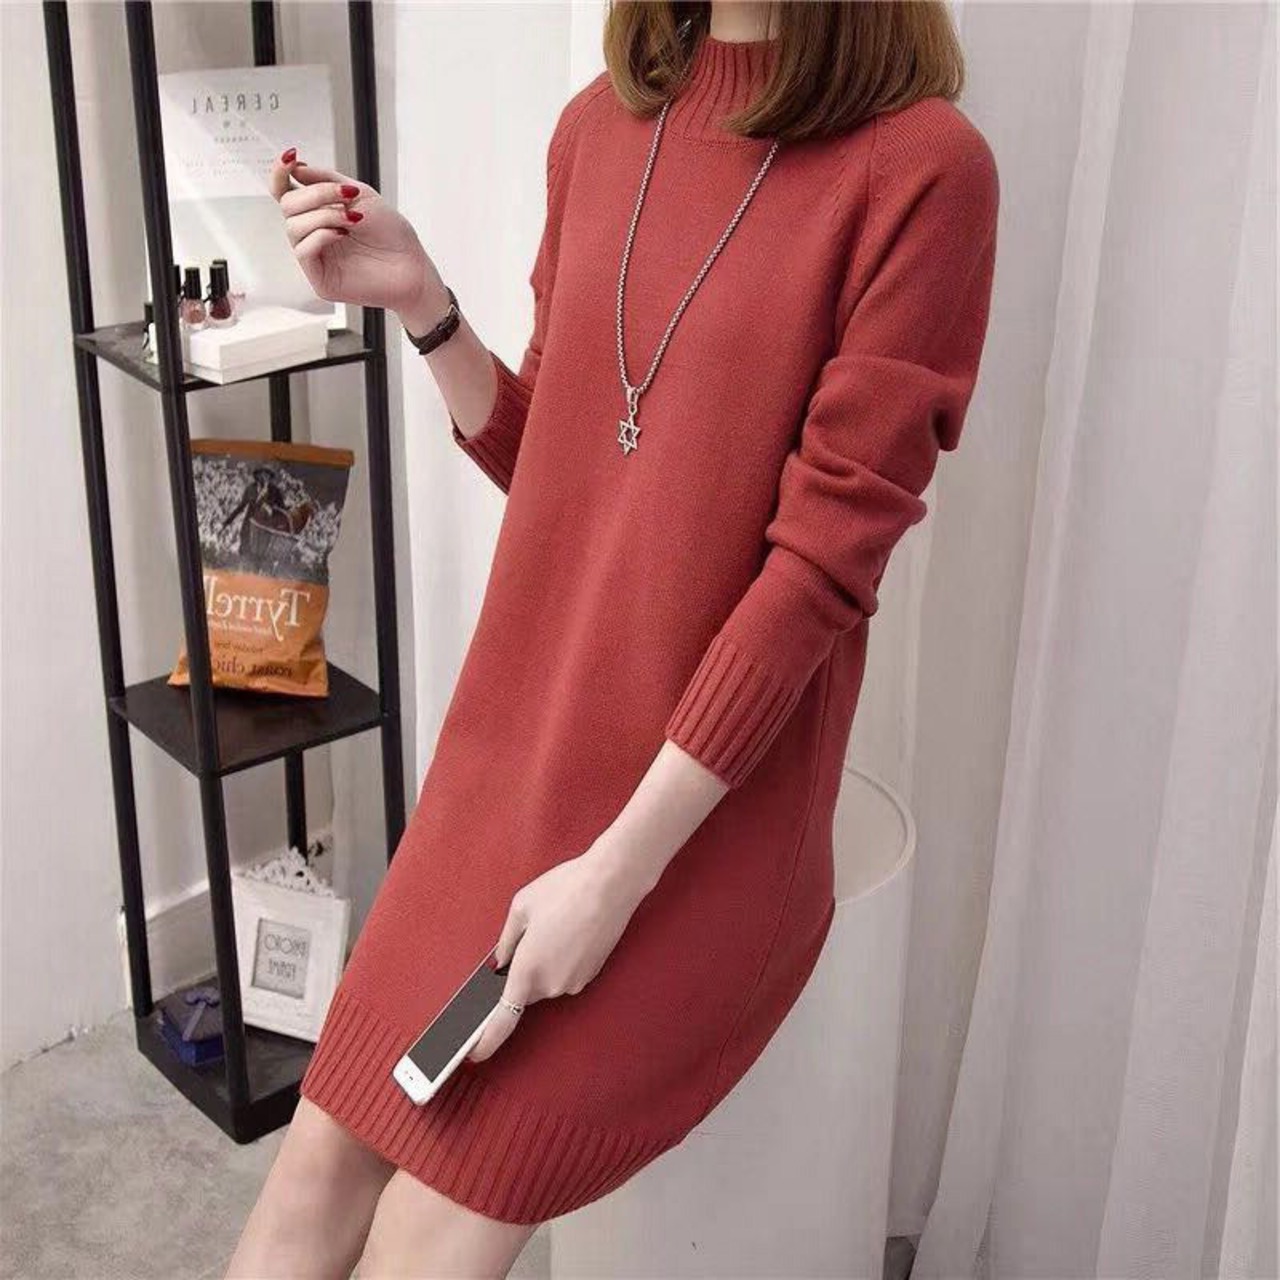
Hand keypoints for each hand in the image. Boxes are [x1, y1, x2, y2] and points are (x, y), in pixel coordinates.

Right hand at [267, 148, 445, 319]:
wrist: (412, 266)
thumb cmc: (391, 234)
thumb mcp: (360, 194)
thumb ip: (326, 180)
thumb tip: (296, 169)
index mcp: (319, 213)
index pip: (285, 192)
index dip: (280, 173)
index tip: (290, 157)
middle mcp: (312, 234)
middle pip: (288, 205)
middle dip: (315, 194)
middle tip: (345, 196)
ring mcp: (315, 257)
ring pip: (294, 227)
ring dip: (324, 215)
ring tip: (354, 219)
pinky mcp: (320, 279)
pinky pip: (303, 251)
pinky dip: (321, 236)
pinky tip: (342, 234)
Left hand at [465, 837, 654, 1063]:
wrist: (612, 883)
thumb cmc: (566, 889)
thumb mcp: (522, 907)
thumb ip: (506, 940)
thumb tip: (502, 961)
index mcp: (527, 970)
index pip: (503, 1019)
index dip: (487, 1040)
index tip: (474, 1052)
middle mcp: (552, 984)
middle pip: (526, 991)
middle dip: (523, 969)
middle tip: (531, 933)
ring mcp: (575, 981)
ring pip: (548, 981)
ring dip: (545, 960)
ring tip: (557, 922)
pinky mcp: (592, 974)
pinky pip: (566, 973)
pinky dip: (563, 957)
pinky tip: (570, 928)